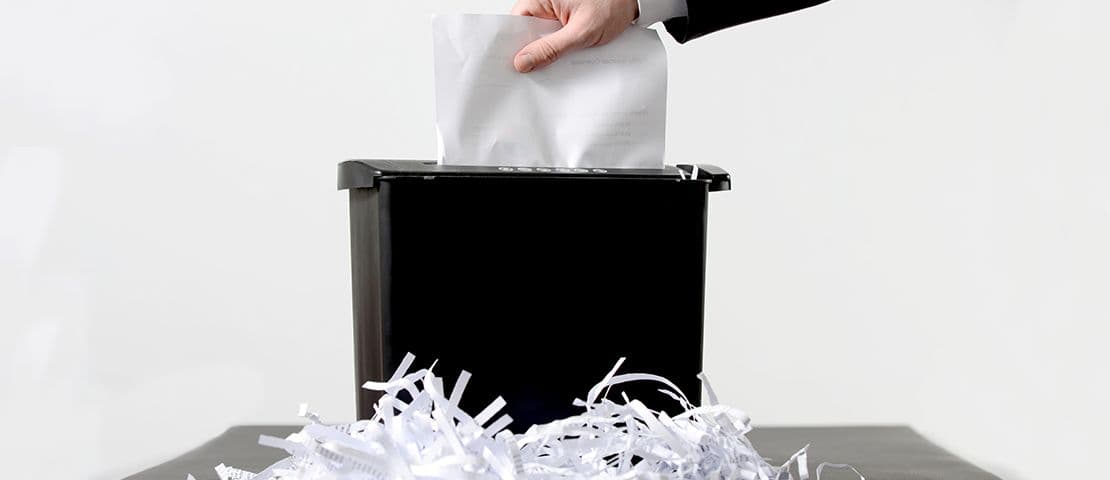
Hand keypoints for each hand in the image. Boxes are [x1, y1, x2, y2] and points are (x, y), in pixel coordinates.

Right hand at [510, 0, 638, 72]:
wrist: (635, 0)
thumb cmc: (613, 5)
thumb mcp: (581, 32)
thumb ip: (551, 48)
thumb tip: (523, 62)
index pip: (515, 22)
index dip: (513, 44)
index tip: (515, 67)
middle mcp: (545, 1)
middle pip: (527, 30)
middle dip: (532, 50)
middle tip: (534, 74)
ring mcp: (554, 9)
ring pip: (540, 34)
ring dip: (546, 50)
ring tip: (551, 67)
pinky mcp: (563, 16)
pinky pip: (553, 34)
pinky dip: (556, 46)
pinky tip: (562, 59)